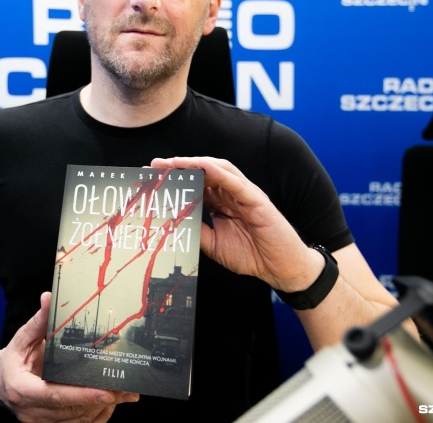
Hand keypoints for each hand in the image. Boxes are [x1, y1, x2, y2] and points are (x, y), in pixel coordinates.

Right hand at [0, 292, 137, 421]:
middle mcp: (29, 411)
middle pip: (71, 411)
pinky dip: (96, 417)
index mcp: (21, 388)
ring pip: (77, 422)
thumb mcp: (22, 338)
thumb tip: (49, 298)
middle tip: (126, 388)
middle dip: (100, 400)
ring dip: (102, 408)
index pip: (55, 396)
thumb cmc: (12, 360)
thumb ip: (39, 321)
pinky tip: (109, 404)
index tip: (107, 393)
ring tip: (124, 394)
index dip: (82, 395)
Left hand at [150, 157, 322, 291]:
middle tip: (155, 165)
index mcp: (222, 203)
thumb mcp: (214, 244)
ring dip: (195, 164)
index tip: (151, 177)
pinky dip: (220, 173)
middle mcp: (231, 194)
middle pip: (203, 173)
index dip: (175, 179)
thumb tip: (171, 221)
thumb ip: (196, 230)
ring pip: (218, 171)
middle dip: (179, 167)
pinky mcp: (258, 201)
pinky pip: (237, 183)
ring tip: (174, 163)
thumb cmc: (252, 255)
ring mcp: (245, 195)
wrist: (281, 269)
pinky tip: (204, 167)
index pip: (195, 184)